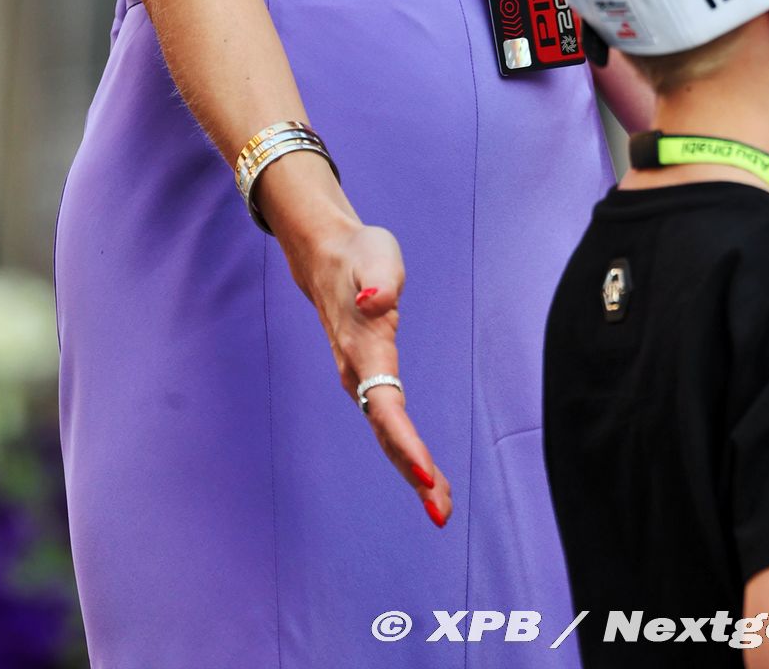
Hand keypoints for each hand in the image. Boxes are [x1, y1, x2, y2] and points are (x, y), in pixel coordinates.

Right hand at [270, 182, 452, 525]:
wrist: (327, 254)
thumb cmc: (359, 254)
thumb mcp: (375, 255)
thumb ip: (379, 280)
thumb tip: (378, 303)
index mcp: (364, 349)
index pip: (385, 405)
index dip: (404, 441)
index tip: (426, 473)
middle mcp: (358, 372)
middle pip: (387, 432)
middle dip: (412, 473)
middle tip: (442, 513)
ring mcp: (360, 378)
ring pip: (387, 435)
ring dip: (412, 471)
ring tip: (441, 507)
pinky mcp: (369, 377)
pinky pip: (390, 423)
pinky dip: (408, 452)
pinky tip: (426, 474)